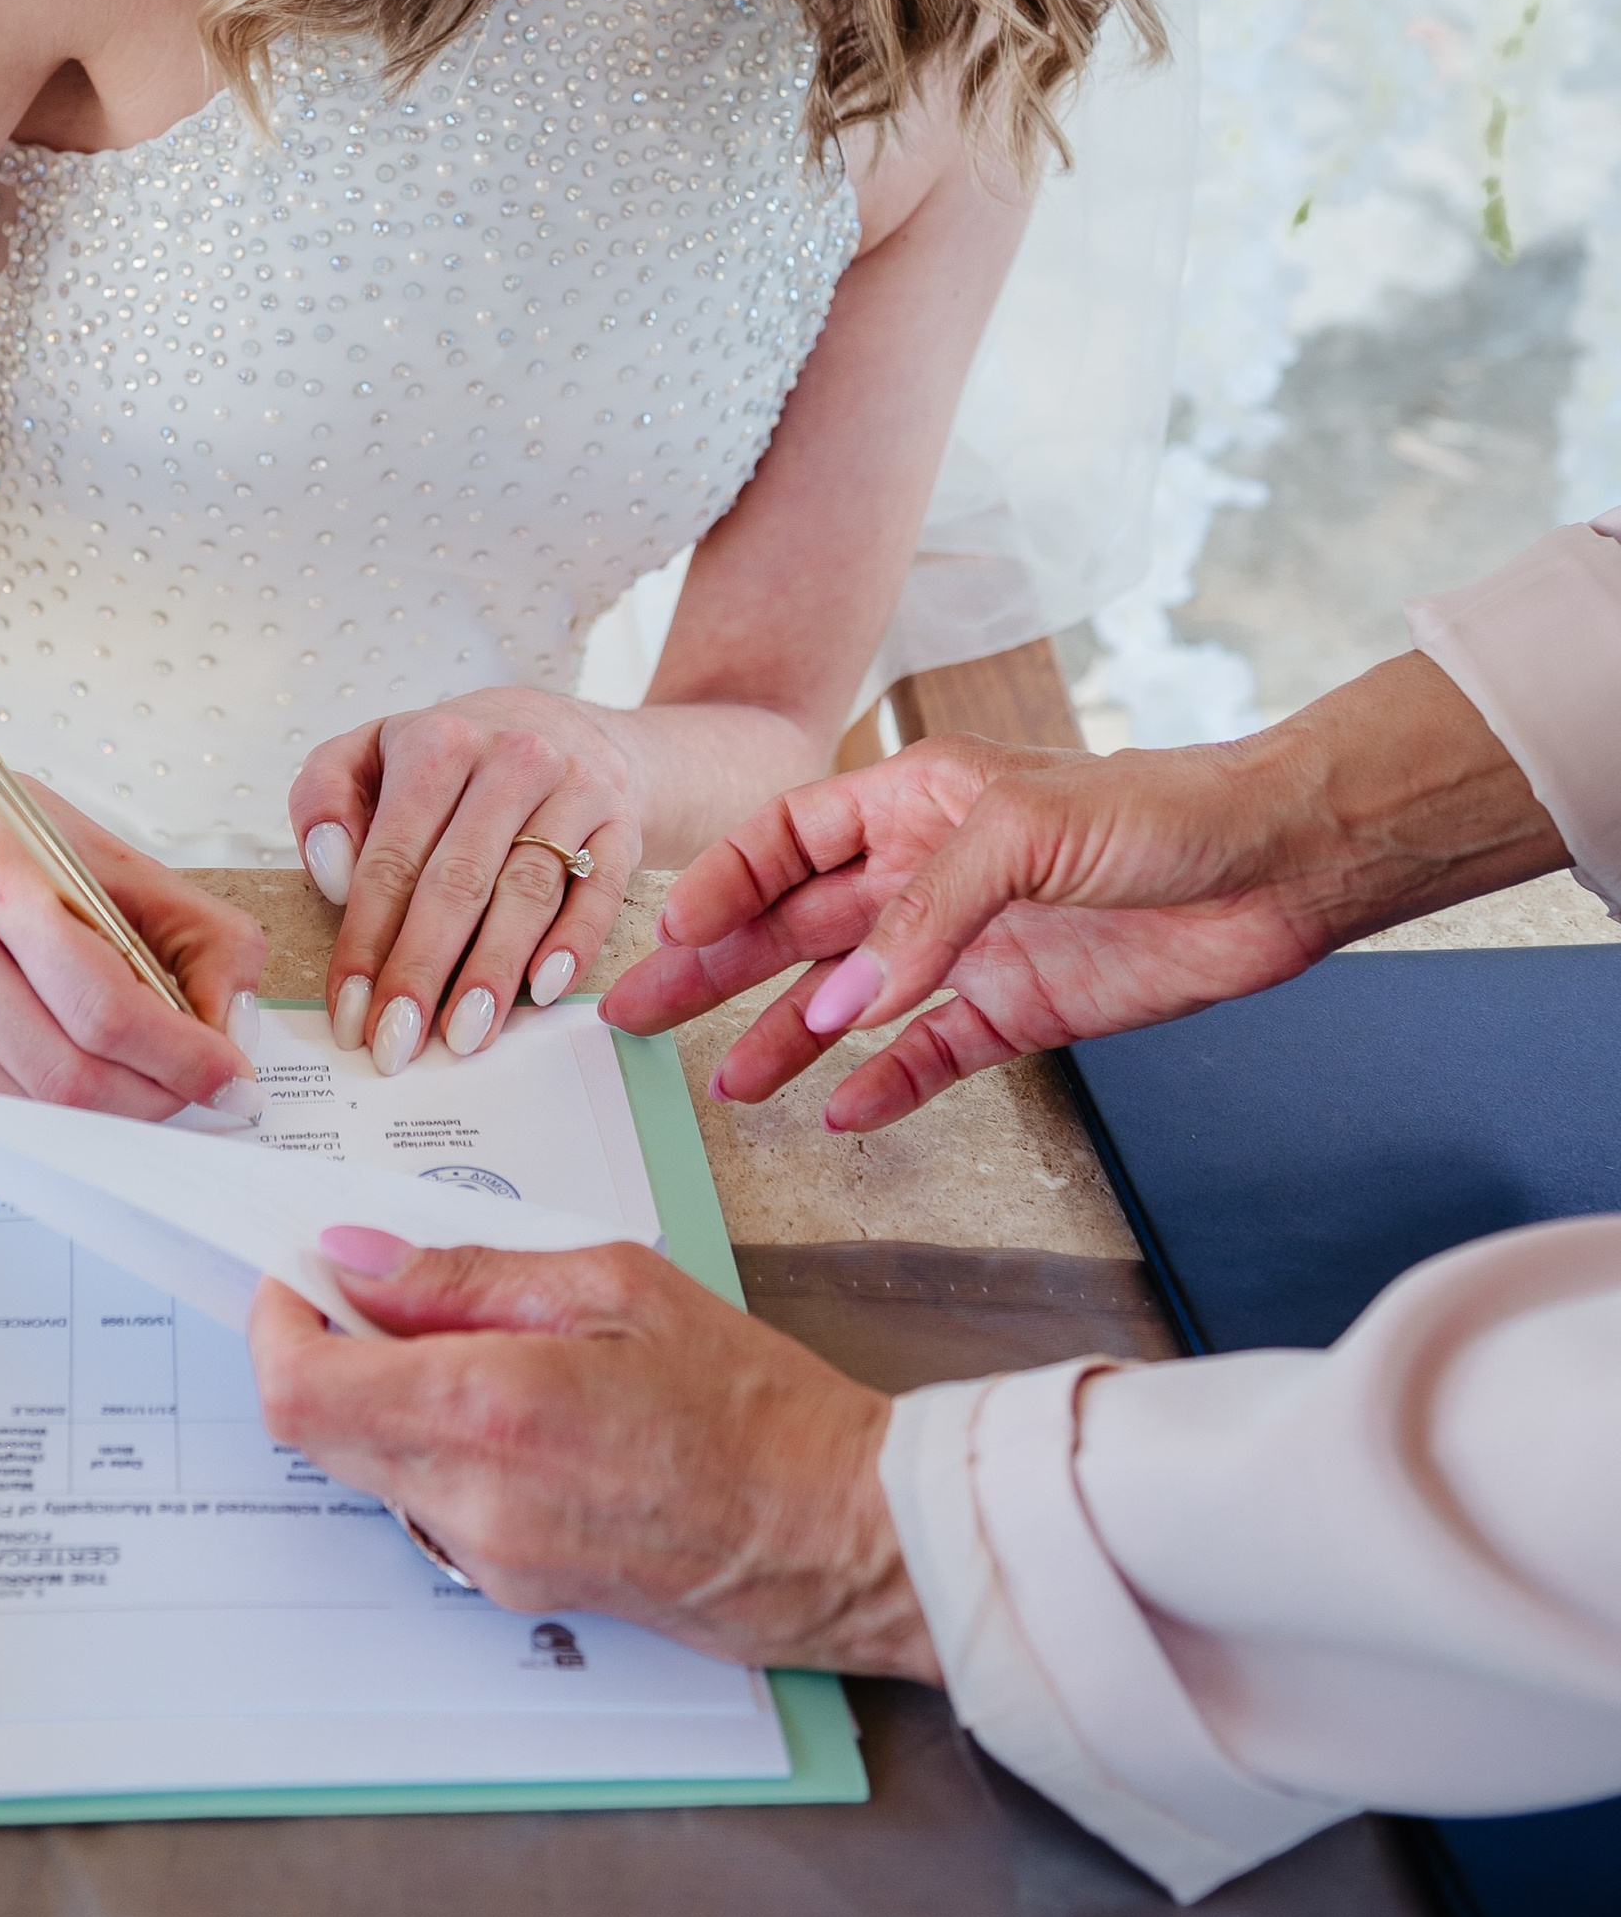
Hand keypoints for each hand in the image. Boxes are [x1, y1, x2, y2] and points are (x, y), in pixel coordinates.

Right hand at [0, 765, 269, 1123]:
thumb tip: (232, 1020)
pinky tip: (88, 1071)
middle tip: (203, 1091)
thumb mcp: (103, 851)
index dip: (180, 1055)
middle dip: (155, 1096)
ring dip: (112, 1110)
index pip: (103, 1003)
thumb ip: (191, 926)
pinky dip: (56, 1102)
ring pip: (30, 1101)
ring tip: (154, 1082)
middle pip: (66, 1071)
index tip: (230, 1075)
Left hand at [248, 1231, 937, 1681]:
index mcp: (487, 1408)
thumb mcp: (612, 1286)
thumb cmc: (751, 1402)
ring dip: (384, 1400)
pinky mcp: (516, 1593)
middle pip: (315, 1434)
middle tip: (381, 1291)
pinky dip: (436, 1446)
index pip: (299, 1387)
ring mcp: (488, 1561)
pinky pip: (429, 1507)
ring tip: (478, 1344)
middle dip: (324, 1351)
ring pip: (370, 1469)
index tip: (301, 1274)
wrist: (837, 1534)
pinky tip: (518, 1409)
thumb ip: (467, 1274)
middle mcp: (469, 1501)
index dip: (275, 1322)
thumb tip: (359, 1258)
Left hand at [291, 689, 642, 1074]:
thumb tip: (331, 873)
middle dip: (422, 969)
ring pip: (528, 890)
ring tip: (462, 1036)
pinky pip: (598, 890)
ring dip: (493, 971)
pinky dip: (572, 943)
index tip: (348, 1008)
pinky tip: (542, 990)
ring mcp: (573, 788)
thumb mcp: (371, 753)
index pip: (391, 857)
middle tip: (397, 1041)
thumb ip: (324, 799)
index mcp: (437, 741)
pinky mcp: (620, 823)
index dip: (365, 940)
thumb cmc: (454, 763)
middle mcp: (509, 759)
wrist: (563, 730)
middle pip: (458, 880)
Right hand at [604, 655, 1565, 1134]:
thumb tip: (839, 1002)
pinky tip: (839, 1114)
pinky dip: (881, 1084)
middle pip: (795, 927)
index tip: (669, 932)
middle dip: (715, 968)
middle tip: (641, 1015)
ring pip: (847, 1000)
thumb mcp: (1024, 833)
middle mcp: (928, 875)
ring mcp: (968, 946)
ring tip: (723, 1084)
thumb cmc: (1159, 812)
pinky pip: (928, 1055)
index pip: (788, 841)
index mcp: (914, 801)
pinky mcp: (1018, 1009)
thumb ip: (924, 919)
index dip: (723, 884)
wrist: (1275, 868)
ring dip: (783, 1038)